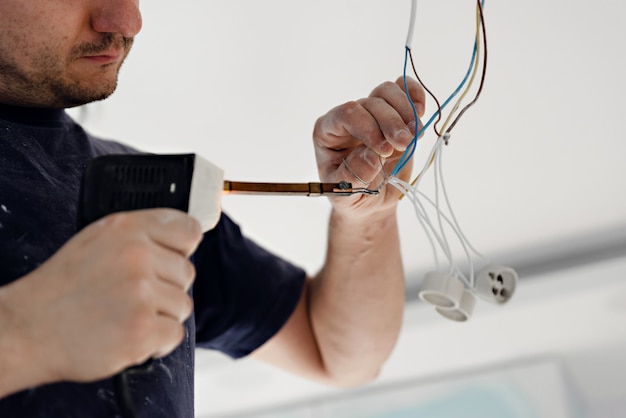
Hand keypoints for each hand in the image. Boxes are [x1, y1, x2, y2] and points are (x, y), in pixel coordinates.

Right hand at [0, 209, 201, 384]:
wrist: (27, 330)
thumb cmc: (63, 287)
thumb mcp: (98, 240)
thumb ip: (141, 235)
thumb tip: (187, 237)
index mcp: (127, 229)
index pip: (189, 230)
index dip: (182, 248)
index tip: (173, 258)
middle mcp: (136, 257)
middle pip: (187, 272)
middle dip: (166, 287)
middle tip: (131, 296)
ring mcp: (140, 294)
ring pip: (183, 304)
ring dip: (160, 315)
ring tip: (125, 315)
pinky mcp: (142, 329)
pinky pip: (176, 333)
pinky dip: (157, 341)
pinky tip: (129, 334)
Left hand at [313, 76, 424, 216]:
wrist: (369, 200)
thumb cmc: (351, 195)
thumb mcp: (345, 194)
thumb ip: (354, 175)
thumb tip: (373, 155)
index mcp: (328, 132)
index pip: (347, 114)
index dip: (368, 127)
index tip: (385, 151)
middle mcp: (348, 117)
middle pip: (371, 103)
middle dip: (391, 123)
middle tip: (404, 144)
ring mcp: (371, 112)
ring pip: (386, 91)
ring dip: (405, 111)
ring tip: (414, 136)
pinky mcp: (393, 112)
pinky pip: (402, 88)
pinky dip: (415, 95)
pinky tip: (421, 113)